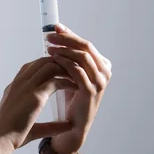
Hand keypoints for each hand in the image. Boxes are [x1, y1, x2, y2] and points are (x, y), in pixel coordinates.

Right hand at [0, 56, 78, 151]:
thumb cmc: (10, 136)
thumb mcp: (30, 125)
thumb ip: (50, 124)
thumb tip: (68, 126)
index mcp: (14, 88)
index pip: (31, 66)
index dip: (47, 66)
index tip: (61, 73)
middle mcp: (19, 83)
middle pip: (42, 61)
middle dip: (60, 63)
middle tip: (74, 72)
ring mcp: (26, 87)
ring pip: (50, 66)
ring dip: (65, 70)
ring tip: (78, 78)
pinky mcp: (35, 96)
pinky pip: (55, 80)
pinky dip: (67, 81)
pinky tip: (76, 87)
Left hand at [46, 23, 111, 152]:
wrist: (71, 125)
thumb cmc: (69, 97)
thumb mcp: (70, 73)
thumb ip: (67, 55)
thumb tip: (56, 32)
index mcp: (102, 65)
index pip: (85, 43)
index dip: (69, 34)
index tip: (54, 28)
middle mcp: (104, 71)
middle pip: (85, 46)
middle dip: (66, 39)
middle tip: (49, 36)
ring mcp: (100, 81)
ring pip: (83, 57)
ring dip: (64, 50)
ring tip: (48, 49)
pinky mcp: (91, 91)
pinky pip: (78, 71)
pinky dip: (64, 63)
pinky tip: (53, 60)